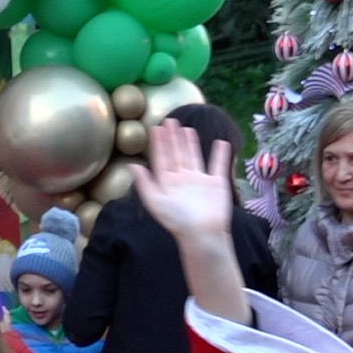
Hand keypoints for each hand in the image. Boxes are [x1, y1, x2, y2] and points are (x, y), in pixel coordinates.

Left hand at [129, 121, 231, 240]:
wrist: (202, 233)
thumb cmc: (177, 220)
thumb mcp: (155, 201)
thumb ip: (144, 183)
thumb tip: (132, 166)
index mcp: (167, 183)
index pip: (161, 159)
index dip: (158, 143)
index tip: (155, 127)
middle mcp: (182, 180)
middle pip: (176, 154)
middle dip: (172, 138)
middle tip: (170, 120)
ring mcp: (200, 181)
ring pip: (193, 156)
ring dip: (190, 142)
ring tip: (186, 128)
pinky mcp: (216, 183)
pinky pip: (218, 165)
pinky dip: (220, 154)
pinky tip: (220, 143)